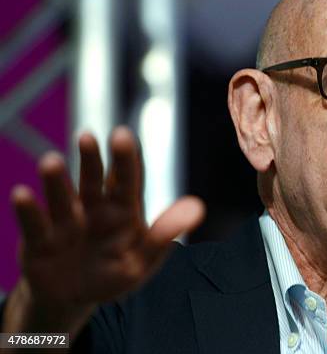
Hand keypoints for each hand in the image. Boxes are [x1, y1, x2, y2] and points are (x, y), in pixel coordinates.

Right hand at [6, 127, 204, 330]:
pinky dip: (28, 210)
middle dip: (91, 159)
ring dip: (56, 180)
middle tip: (88, 137)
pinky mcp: (39, 240)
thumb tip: (197, 208)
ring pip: (61, 196)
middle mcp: (93, 207)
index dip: (126, 158)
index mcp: (123, 210)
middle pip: (93, 179)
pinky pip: (34, 224)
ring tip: (50, 160)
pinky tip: (21, 194)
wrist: (73, 298)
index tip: (122, 134)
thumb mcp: (142, 261)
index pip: (127, 180)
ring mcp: (65, 221)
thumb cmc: (112, 273)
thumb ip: (164, 236)